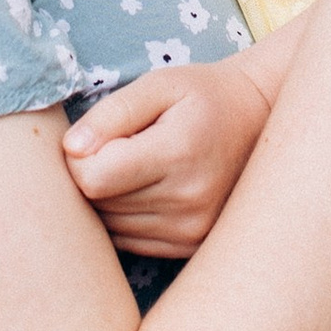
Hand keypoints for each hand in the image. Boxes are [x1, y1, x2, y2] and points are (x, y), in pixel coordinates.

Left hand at [62, 48, 279, 259]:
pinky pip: (128, 241)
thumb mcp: (159, 85)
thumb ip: (111, 113)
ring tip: (133, 168)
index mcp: (178, 153)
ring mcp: (191, 229)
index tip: (94, 138)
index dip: (78, 159)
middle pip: (98, 204)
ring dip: (108, 199)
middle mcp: (188, 200)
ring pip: (110, 227)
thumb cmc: (202, 97)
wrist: (259, 122)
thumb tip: (71, 150)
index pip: (93, 179)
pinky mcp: (190, 245)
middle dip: (91, 177)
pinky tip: (145, 189)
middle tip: (115, 149)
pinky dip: (125, 217)